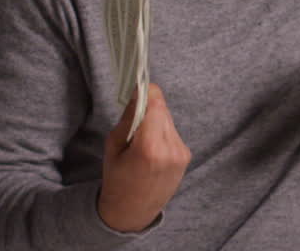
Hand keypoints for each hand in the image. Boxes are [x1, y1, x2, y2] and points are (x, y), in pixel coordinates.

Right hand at [97, 83, 190, 232]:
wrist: (133, 211)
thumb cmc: (117, 180)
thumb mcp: (113, 146)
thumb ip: (128, 118)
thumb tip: (139, 93)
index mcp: (149, 147)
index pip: (156, 104)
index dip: (147, 91)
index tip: (138, 87)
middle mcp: (170, 149)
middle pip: (163, 109)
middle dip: (149, 106)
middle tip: (134, 113)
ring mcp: (181, 153)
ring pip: (169, 119)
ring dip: (156, 119)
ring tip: (142, 136)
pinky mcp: (186, 155)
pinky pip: (173, 132)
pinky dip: (162, 131)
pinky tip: (152, 146)